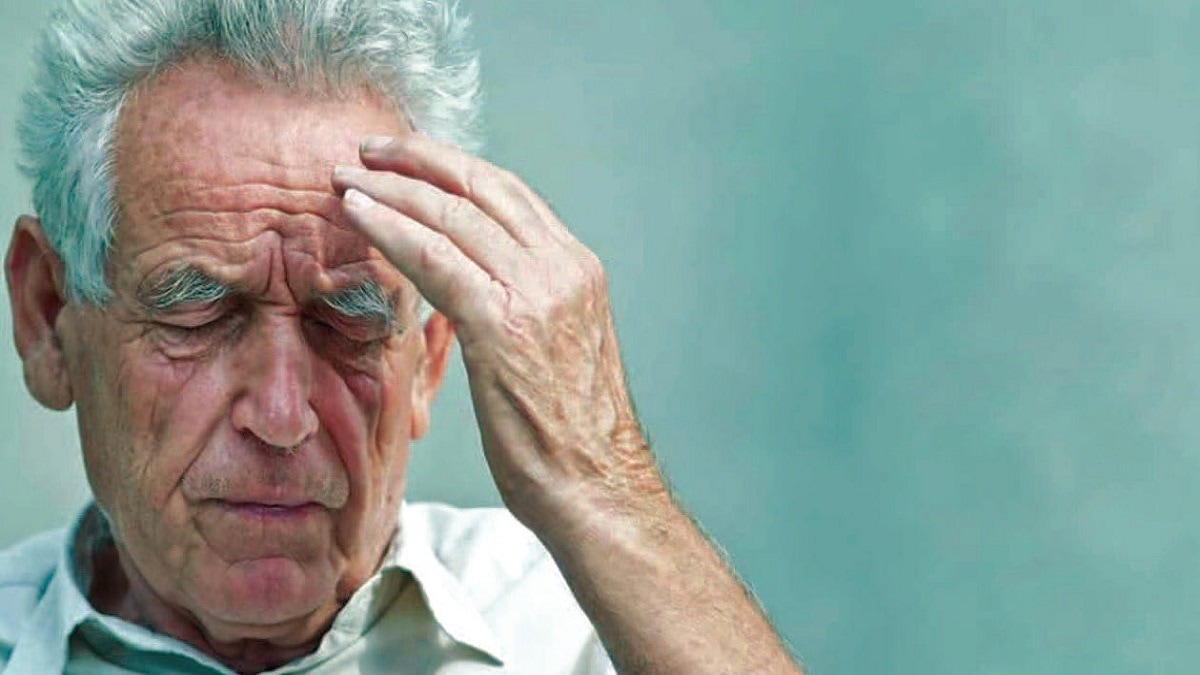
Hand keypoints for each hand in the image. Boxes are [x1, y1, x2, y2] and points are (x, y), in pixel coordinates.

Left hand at [332, 134, 663, 536]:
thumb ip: (520, 305)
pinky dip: (390, 230)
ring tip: (347, 177)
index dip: (453, 169)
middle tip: (368, 149)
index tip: (409, 160)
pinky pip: (435, 258)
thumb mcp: (555, 350)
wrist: (598, 489)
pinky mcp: (505, 324)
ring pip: (453, 214)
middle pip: (482, 186)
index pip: (509, 195)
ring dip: (392, 188)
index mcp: (577, 270)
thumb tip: (469, 287)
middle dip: (418, 159)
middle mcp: (563, 268)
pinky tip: (357, 216)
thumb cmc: (569, 437)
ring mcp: (538, 292)